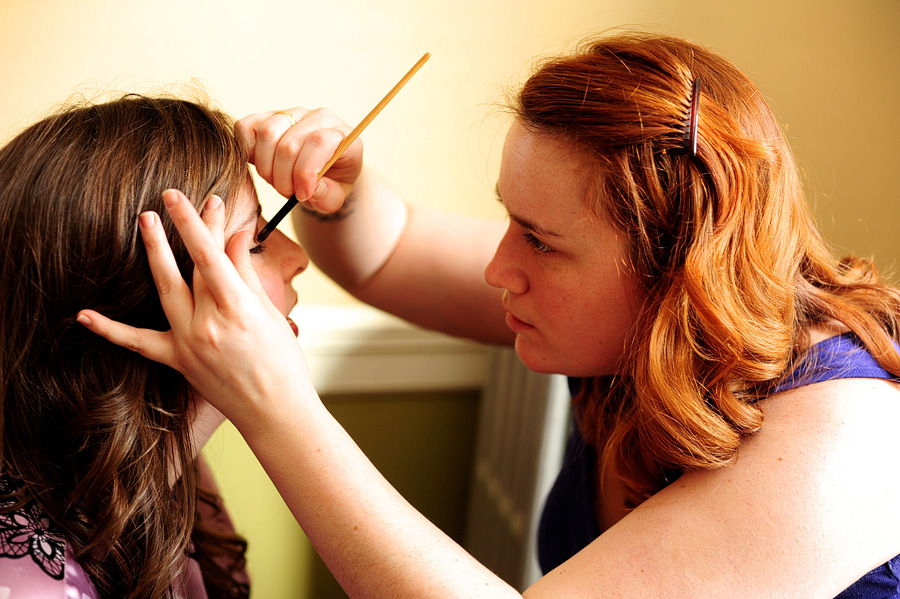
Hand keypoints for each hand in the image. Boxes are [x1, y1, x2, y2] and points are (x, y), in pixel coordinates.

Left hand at [77, 189, 315, 426]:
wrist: (275, 412)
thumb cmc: (283, 362)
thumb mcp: (269, 312)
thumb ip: (245, 273)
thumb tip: (233, 238)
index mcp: (239, 308)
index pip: (210, 255)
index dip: (196, 222)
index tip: (187, 196)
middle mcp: (209, 323)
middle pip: (193, 266)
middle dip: (187, 228)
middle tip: (170, 198)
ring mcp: (190, 343)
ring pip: (165, 290)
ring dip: (152, 254)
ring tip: (143, 221)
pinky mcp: (178, 361)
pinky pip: (138, 343)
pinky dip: (109, 330)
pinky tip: (83, 314)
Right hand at [235, 107, 362, 213]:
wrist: (321, 173)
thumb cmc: (330, 184)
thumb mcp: (336, 197)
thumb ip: (328, 197)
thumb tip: (312, 188)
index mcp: (343, 136)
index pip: (319, 142)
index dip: (305, 172)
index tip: (302, 194)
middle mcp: (319, 117)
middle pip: (289, 144)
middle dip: (283, 178)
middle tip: (288, 191)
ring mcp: (293, 113)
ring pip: (267, 133)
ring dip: (266, 167)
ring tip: (276, 180)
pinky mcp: (268, 115)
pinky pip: (247, 127)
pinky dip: (248, 151)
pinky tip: (262, 165)